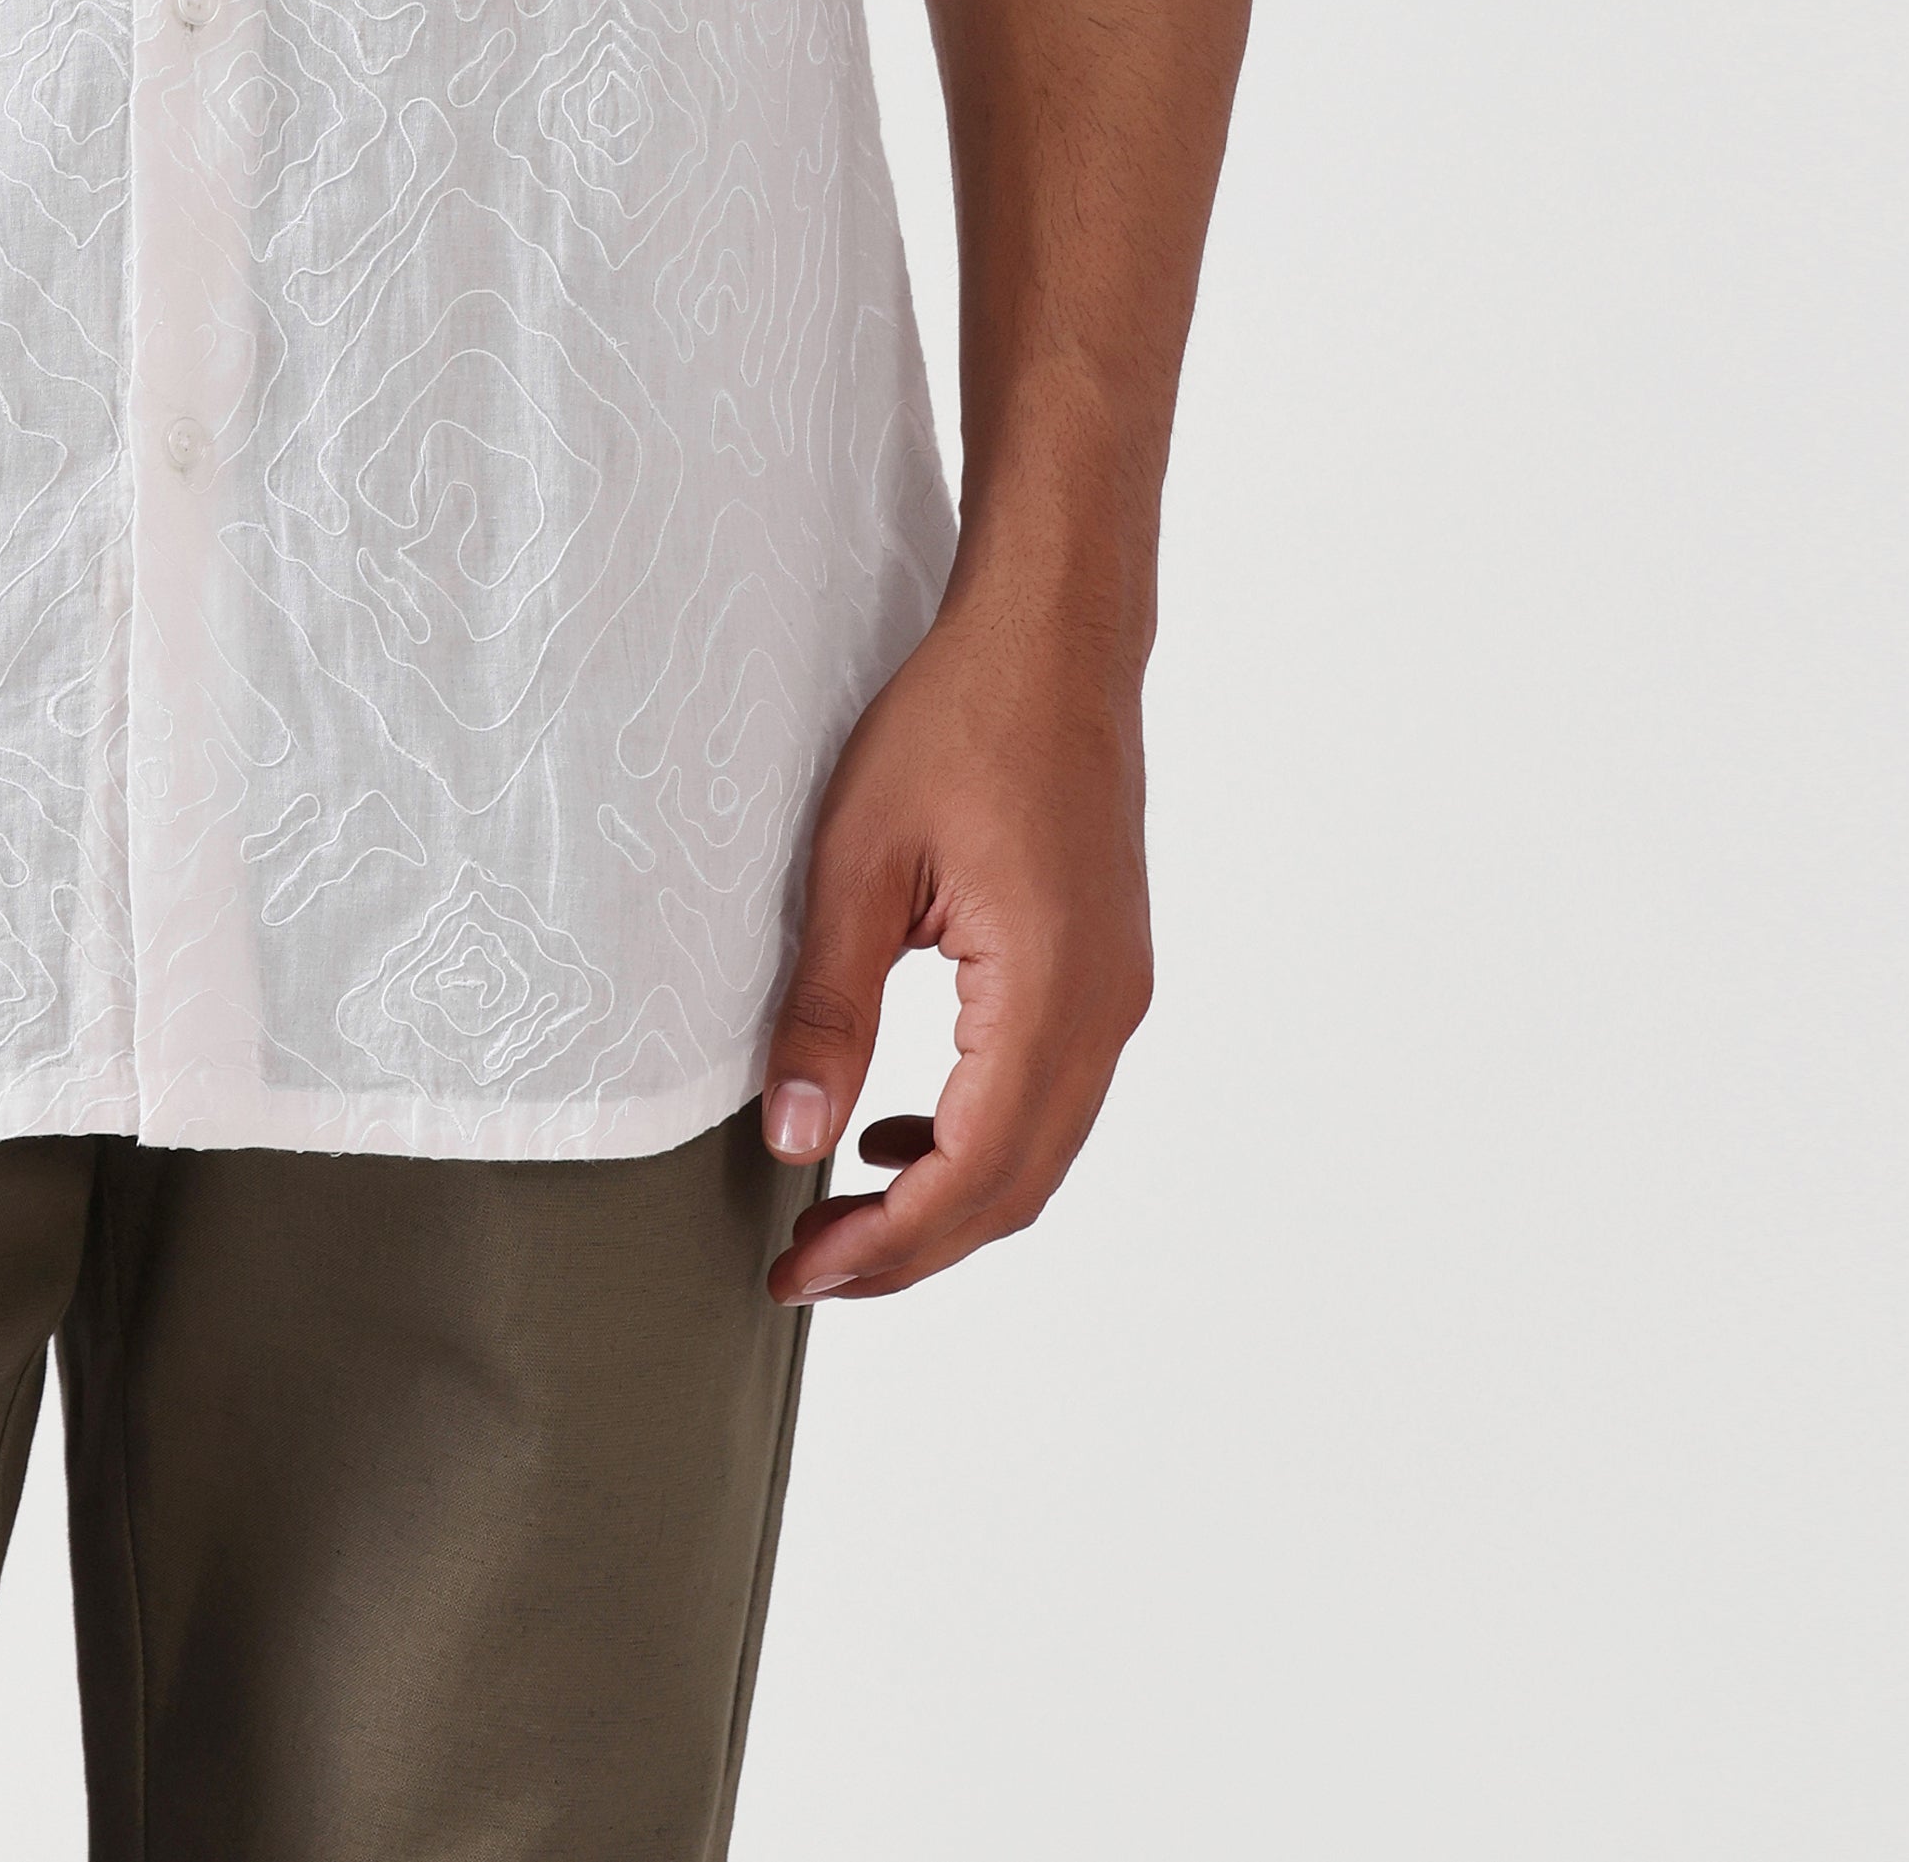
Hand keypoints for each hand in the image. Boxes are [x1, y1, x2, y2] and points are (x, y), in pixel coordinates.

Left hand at [755, 562, 1157, 1310]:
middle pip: (1015, 1189)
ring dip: (946, 1203)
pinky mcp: (1105, 972)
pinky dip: (979, 1141)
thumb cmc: (955, 721)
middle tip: (806, 1267)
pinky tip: (900, 1131)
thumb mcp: (858, 859)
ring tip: (839, 1214)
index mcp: (1050, 991)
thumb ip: (826, 1007)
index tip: (797, 1273)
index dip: (884, 1246)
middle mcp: (1105, 1012)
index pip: (973, 1175)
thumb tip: (792, 1141)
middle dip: (910, 1249)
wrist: (1053, 636)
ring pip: (1038, 1154)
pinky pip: (1049, 1097)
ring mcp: (1117, 995)